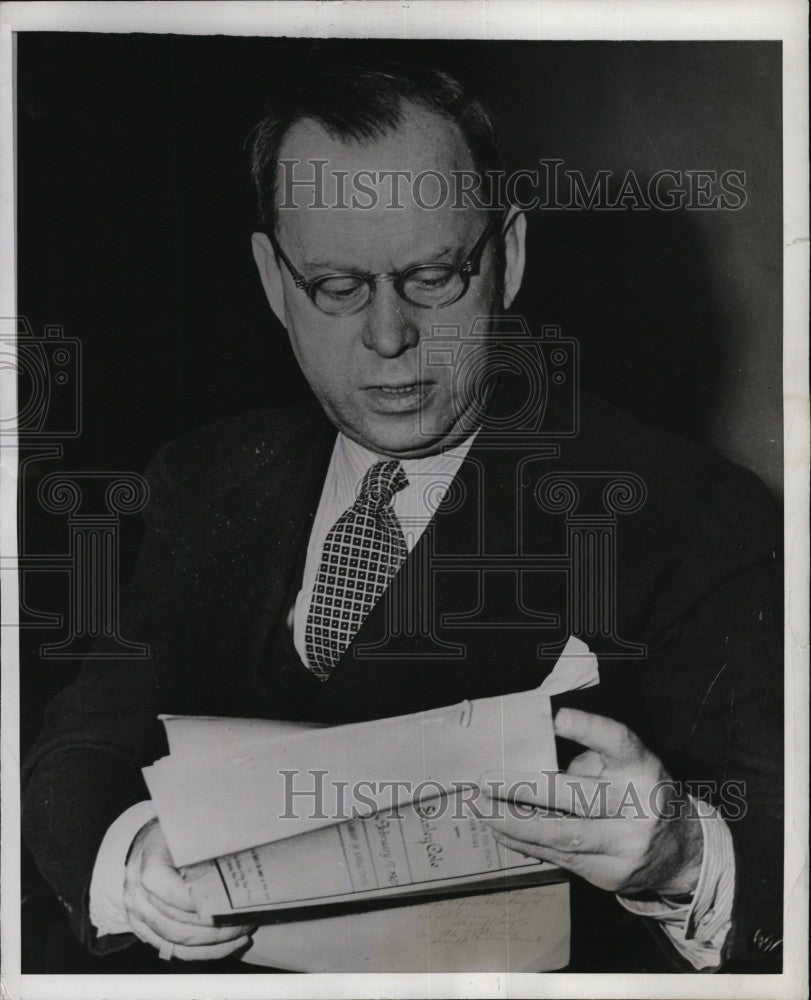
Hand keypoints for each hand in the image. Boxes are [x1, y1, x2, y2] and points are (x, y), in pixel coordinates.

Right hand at [124, 817, 255, 960]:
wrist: (149, 843)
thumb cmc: (175, 833)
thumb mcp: (189, 827)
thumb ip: (208, 839)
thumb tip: (243, 847)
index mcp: (148, 864)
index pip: (169, 891)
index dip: (197, 901)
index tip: (227, 902)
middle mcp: (137, 894)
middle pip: (174, 923)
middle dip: (214, 927)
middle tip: (245, 919)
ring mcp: (139, 915)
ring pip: (176, 941)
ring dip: (213, 943)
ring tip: (242, 932)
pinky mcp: (145, 929)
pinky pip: (173, 949)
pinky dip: (203, 952)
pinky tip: (227, 945)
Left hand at [479, 707, 703, 896]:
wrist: (679, 851)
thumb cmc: (637, 792)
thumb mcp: (624, 766)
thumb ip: (586, 756)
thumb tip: (529, 751)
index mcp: (642, 768)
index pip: (617, 741)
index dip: (586, 727)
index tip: (553, 717)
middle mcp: (638, 806)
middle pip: (579, 795)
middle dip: (526, 789)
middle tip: (485, 780)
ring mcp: (626, 845)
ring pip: (563, 835)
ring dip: (514, 823)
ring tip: (481, 810)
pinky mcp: (610, 874)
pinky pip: (559, 856)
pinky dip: (525, 842)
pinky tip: (500, 829)